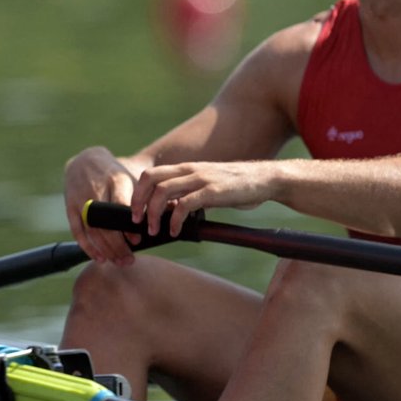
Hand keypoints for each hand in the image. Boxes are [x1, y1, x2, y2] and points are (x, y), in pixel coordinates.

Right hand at [63, 147, 140, 264]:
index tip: (138, 240)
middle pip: (106, 223)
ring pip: (92, 230)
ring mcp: (81, 199)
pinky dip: (88, 247)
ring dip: (105, 249)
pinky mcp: (70, 206)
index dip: (128, 226)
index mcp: (115, 180)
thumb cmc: (114, 173)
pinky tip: (100, 258)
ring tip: (119, 262)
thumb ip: (147, 194)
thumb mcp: (131, 176)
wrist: (85, 159)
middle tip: (130, 260)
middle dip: (118, 245)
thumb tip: (172, 207)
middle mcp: (96, 189)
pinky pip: (78, 231)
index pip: (121, 206)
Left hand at [131, 160, 274, 235]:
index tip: (134, 212)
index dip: (137, 193)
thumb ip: (189, 194)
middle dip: (138, 201)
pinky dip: (175, 220)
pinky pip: (185, 205)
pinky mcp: (213, 192)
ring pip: (163, 192)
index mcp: (186, 169)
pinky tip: (176, 232)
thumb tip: (172, 212)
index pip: (151, 175)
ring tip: (153, 230)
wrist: (266, 179)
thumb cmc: (237, 186)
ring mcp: (201, 179)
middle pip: (150, 179)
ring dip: (153, 213)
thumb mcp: (207, 186)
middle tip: (136, 221)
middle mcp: (190, 170)